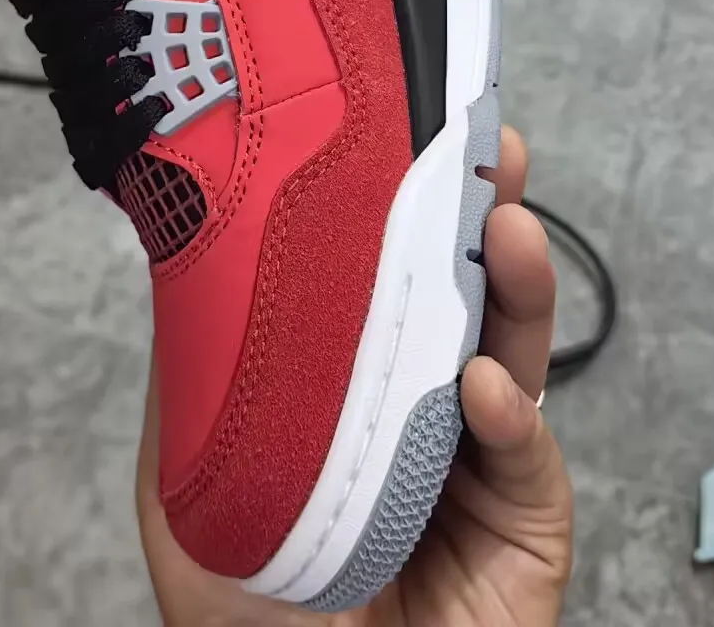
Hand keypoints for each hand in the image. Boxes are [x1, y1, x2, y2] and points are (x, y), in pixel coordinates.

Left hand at [136, 126, 572, 626]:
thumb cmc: (238, 605)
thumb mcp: (186, 472)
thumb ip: (196, 371)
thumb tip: (192, 256)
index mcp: (353, 385)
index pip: (388, 281)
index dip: (400, 209)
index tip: (403, 135)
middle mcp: (420, 408)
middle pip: (463, 296)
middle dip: (479, 216)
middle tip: (486, 150)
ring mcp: (476, 463)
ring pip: (512, 354)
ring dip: (515, 286)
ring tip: (505, 228)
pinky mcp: (526, 526)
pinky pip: (528, 460)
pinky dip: (508, 418)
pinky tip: (478, 387)